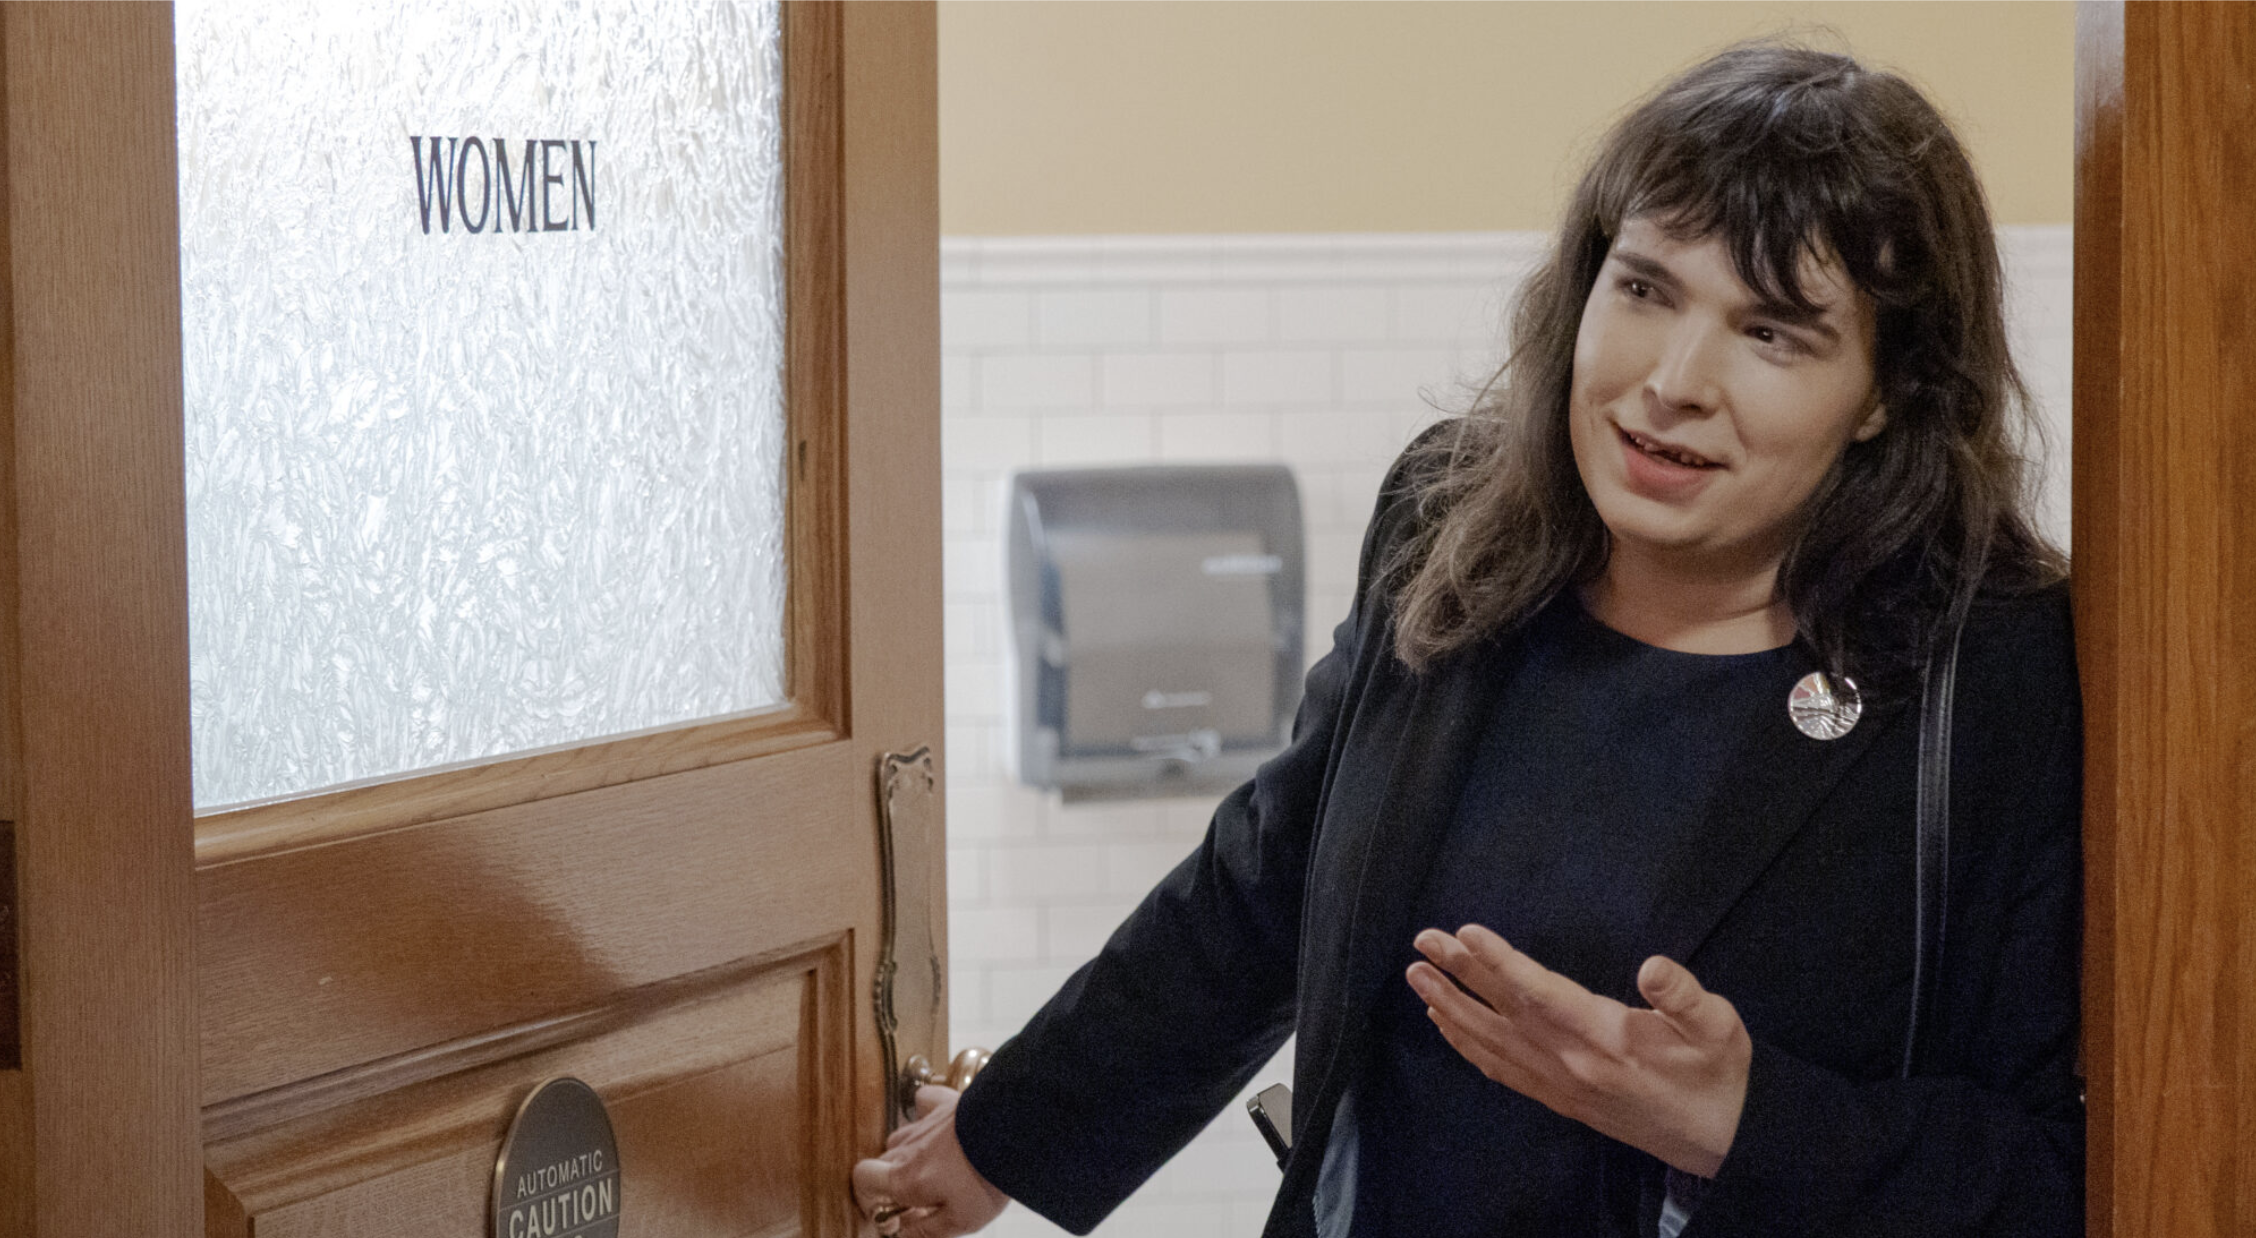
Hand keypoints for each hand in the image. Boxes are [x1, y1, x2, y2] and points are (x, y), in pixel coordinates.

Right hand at [851, 1086, 1010, 1237]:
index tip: (892, 1211)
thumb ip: (925, 1231)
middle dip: (897, 1183)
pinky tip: (937, 1127)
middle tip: (924, 1200)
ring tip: (938, 1170)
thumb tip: (900, 1236)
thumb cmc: (988, 1178)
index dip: (868, 1197)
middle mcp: (907, 1148)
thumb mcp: (959, 1221)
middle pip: (884, 1164)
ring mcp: (924, 1123)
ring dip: (911, 1154)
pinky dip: (923, 1114)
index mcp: (905, 1179)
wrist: (1014, 1132)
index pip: (862, 1180)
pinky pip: (921, 1104)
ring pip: (901, 1138)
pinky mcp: (944, 1103)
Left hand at [1406, 925, 1751, 1177]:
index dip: (1499, 962)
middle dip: (1460, 974)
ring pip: (1492, 1042)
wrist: (1720, 1140)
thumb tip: (1653, 968)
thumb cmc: (1718, 1073)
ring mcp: (1561, 1084)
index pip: (1541, 993)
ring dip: (1451, 1007)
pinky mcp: (1559, 1098)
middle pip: (1504, 1012)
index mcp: (1608, 1039)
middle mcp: (1573, 1063)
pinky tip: (1447, 1024)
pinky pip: (1501, 1070)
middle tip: (1423, 940)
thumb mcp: (1718, 1026)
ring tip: (1418, 976)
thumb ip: (1685, 997)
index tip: (1464, 933)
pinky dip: (1468, 1046)